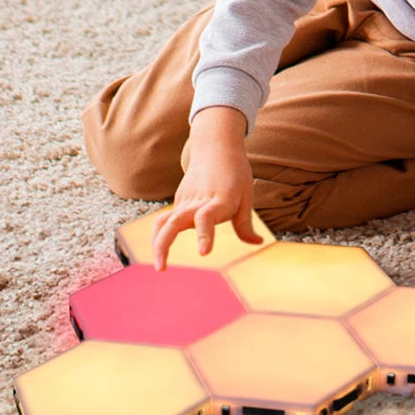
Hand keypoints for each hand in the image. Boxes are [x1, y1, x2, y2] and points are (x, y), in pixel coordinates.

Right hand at [152, 106, 261, 270]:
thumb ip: (246, 223)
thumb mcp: (247, 195)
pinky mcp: (179, 201)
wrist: (216, 146)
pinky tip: (161, 252)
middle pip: (174, 222)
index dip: (205, 235)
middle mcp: (198, 201)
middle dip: (164, 245)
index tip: (204, 252)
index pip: (207, 218)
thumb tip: (257, 243)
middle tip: (162, 268)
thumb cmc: (236, 171)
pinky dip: (160, 237)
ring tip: (160, 266)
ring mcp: (185, 200)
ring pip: (163, 221)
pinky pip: (165, 220)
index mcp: (219, 199)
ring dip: (157, 243)